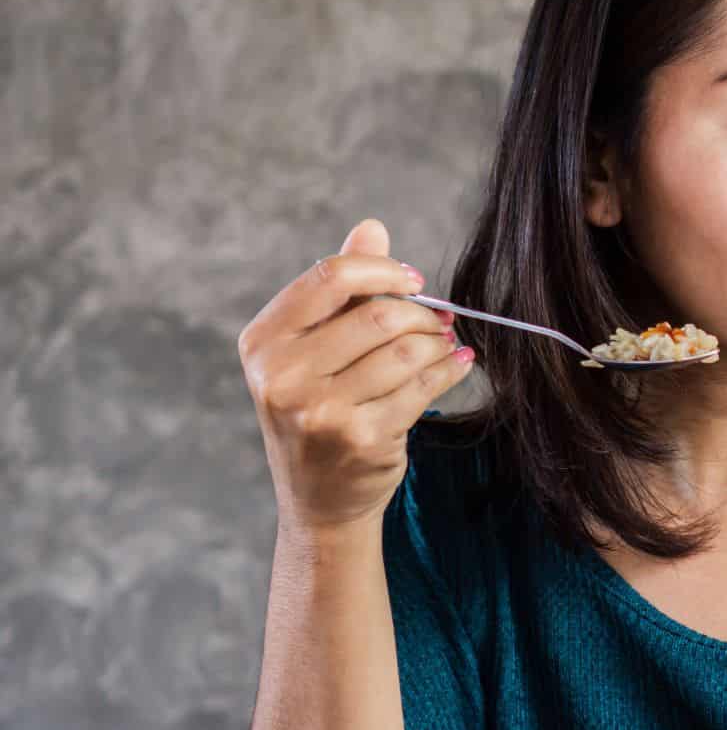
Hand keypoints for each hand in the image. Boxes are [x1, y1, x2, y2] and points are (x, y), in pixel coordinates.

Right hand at [239, 220, 474, 530]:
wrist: (319, 500)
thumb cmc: (318, 412)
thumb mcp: (313, 350)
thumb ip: (341, 289)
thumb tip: (372, 228)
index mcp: (263, 342)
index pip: (330, 277)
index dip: (384, 272)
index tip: (415, 283)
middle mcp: (282, 376)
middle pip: (377, 314)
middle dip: (421, 314)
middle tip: (441, 321)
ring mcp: (319, 411)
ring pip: (405, 350)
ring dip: (439, 342)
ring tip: (446, 344)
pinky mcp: (360, 438)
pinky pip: (423, 386)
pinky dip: (450, 369)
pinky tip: (459, 363)